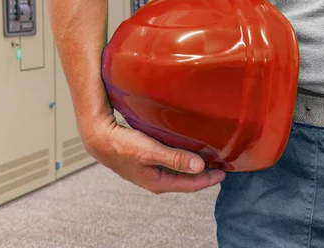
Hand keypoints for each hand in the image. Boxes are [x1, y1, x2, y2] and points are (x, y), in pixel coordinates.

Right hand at [82, 117, 225, 193]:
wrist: (98, 138)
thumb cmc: (121, 146)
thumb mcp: (150, 151)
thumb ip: (175, 158)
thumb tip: (199, 166)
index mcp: (158, 182)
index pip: (191, 185)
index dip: (209, 179)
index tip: (224, 171)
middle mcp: (155, 179)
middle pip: (185, 179)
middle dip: (202, 173)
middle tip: (220, 164)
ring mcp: (149, 171)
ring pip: (177, 170)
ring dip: (191, 164)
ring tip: (206, 157)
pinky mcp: (145, 161)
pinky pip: (168, 162)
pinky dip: (180, 158)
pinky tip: (183, 149)